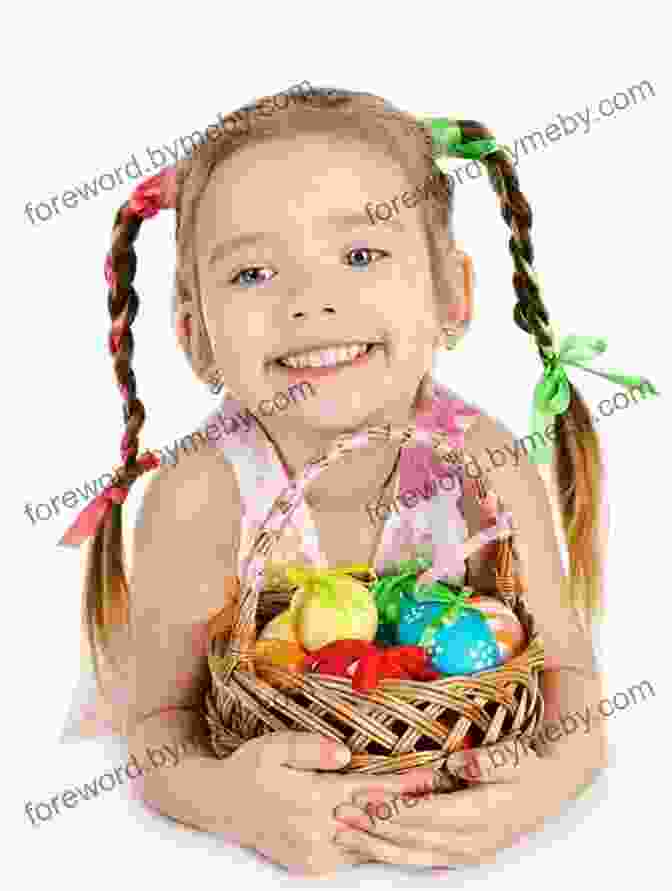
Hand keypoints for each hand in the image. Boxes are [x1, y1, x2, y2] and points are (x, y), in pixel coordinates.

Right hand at [223, 731, 437, 875]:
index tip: (434, 779)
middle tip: (448, 803)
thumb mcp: (274, 747)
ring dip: (402, 835)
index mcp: (312, 799)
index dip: (404, 786)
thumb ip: (310, 748)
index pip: (369, 792)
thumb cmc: (251, 768)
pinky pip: (355, 858)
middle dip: (413, 814)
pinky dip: (380, 848)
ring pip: (370, 846)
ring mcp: (316, 855)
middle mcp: (318, 832)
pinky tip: (401, 840)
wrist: (220, 805)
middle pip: (377, 823)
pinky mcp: (313, 867)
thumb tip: (347, 753)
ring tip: (435, 824)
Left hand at [332, 741, 580, 867]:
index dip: (394, 808)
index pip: (429, 814)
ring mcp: (467, 852)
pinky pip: (422, 860)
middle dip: (374, 827)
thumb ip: (485, 761)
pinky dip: (392, 854)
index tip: (363, 796)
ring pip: (414, 855)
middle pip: (415, 837)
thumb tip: (457, 764)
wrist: (549, 792)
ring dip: (377, 845)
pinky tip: (368, 847)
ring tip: (344, 832)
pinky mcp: (462, 855)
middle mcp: (473, 841)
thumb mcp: (512, 757)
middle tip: (340, 812)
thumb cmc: (526, 767)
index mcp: (483, 815)